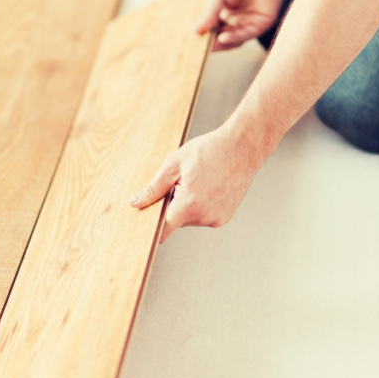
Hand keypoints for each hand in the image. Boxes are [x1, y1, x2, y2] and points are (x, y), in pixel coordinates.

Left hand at [128, 126, 266, 242]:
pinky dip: (201, 205)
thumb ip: (153, 188)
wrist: (243, 147)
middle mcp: (204, 217)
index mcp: (189, 205)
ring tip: (199, 181)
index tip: (146, 224)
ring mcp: (216, 219)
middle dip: (173, 205)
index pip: (162, 230)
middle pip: (176, 220)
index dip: (152, 227)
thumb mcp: (174, 165)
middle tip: (181, 182)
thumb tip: (135, 202)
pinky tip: (209, 187)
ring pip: (190, 218)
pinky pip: (204, 216)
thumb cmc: (210, 151)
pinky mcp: (224, 217)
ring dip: (188, 205)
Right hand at [195, 0, 286, 50]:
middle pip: (224, 37)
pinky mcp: (262, 24)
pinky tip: (223, 38)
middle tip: (202, 49)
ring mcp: (249, 23)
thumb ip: (209, 14)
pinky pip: (247, 34)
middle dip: (213, 43)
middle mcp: (237, 21)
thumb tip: (195, 31)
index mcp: (225, 13)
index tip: (195, 41)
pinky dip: (235, 38)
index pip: (214, 30)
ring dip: (223, 43)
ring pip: (235, 39)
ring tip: (212, 45)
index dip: (205, 36)